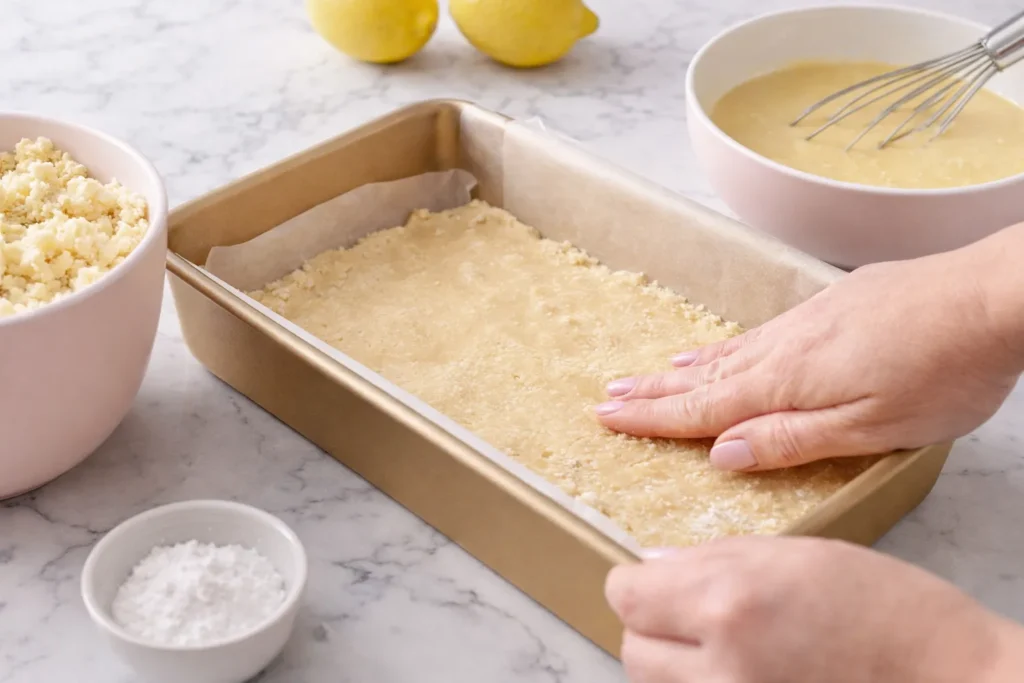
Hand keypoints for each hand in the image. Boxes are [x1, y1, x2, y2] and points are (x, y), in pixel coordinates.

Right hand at [595, 230, 1023, 470]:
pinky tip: (726, 345)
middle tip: (608, 395)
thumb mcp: (870, 427)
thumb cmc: (942, 372)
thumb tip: (723, 453)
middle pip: (704, 375)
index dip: (653, 416)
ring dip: (684, 367)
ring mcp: (806, 322)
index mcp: (787, 383)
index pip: (703, 407)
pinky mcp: (831, 305)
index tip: (608, 417)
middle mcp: (785, 348)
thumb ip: (792, 439)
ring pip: (730, 350)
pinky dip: (727, 344)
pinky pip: (759, 331)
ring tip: (651, 372)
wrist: (991, 295)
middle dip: (653, 390)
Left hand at [605, 537, 1023, 682]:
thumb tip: (656, 566)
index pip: (625, 594)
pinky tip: (741, 671)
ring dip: (671, 663)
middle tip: (691, 613)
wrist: (948, 680)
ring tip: (721, 645)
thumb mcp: (797, 555)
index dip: (639, 584)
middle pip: (632, 647)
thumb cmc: (887, 609)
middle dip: (652, 625)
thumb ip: (715, 559)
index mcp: (729, 602)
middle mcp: (719, 665)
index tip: (658, 581)